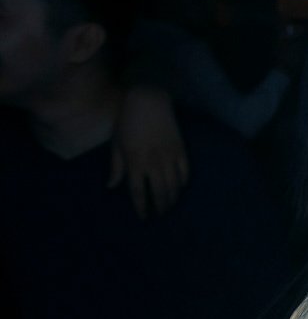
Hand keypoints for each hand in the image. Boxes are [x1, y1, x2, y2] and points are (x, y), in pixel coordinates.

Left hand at [108, 86, 188, 217]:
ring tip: (170, 205)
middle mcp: (153, 163)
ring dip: (172, 198)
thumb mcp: (116, 144)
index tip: (143, 217)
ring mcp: (169, 157)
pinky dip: (183, 182)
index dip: (141, 207)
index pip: (138, 192)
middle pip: (159, 193)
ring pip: (174, 185)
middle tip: (159, 214)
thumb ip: (116, 167)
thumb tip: (112, 186)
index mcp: (134, 162)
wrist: (148, 101)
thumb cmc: (127, 122)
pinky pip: (185, 172)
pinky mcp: (180, 150)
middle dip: (160, 207)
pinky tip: (180, 187)